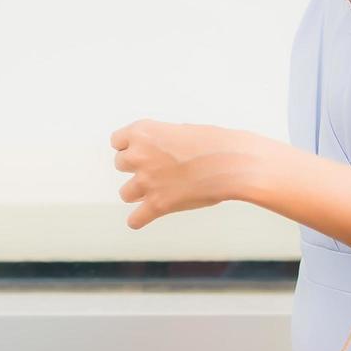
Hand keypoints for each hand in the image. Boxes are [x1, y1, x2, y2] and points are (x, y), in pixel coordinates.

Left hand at [110, 119, 256, 229]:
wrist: (233, 163)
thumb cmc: (214, 143)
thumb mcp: (180, 130)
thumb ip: (160, 141)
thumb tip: (154, 152)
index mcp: (143, 132)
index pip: (116, 141)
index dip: (129, 146)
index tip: (140, 151)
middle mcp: (139, 155)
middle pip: (120, 165)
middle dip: (135, 168)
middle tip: (156, 169)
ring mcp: (146, 181)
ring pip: (125, 193)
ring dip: (137, 192)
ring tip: (154, 191)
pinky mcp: (158, 204)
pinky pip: (136, 219)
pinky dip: (138, 220)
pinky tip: (140, 219)